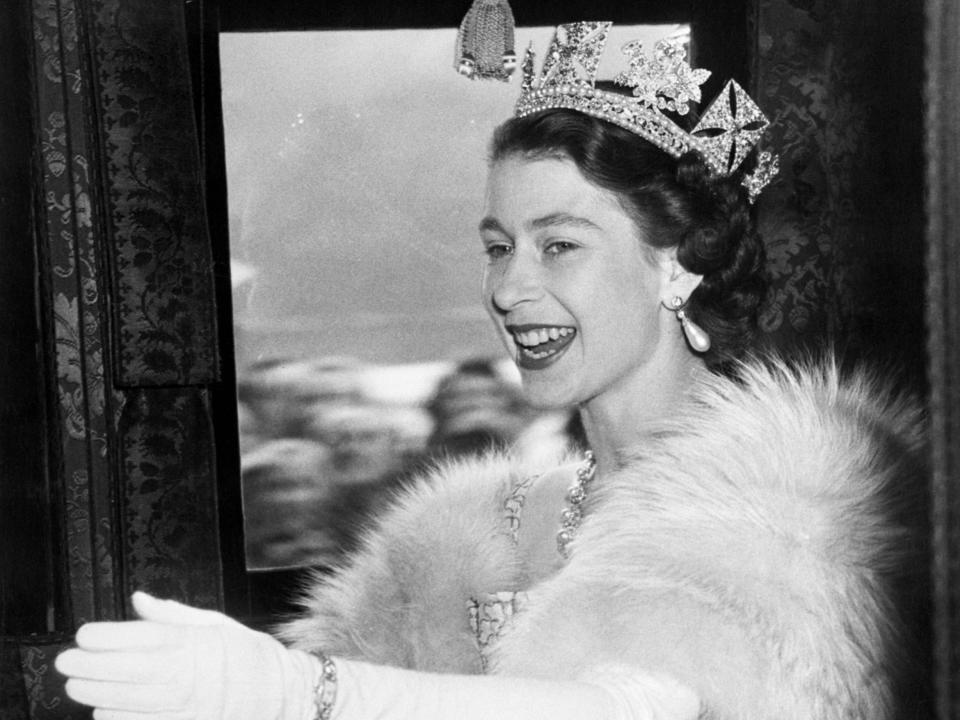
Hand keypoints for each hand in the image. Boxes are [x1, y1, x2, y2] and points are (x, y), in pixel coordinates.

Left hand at [55, 592, 317, 719]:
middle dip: (91, 666)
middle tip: (66, 662)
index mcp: (197, 642)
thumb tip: (138, 600)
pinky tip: (102, 713)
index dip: (108, 636)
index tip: (84, 634)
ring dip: (97, 695)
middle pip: (129, 670)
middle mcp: (190, 674)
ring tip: (76, 687)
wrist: (281, 693)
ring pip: (130, 703)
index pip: (143, 637)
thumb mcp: (216, 624)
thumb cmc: (247, 656)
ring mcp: (189, 706)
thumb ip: (173, 615)